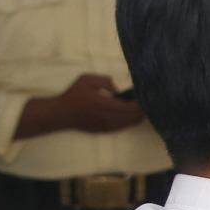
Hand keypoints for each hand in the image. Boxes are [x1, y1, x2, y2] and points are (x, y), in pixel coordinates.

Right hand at [27, 73, 145, 135]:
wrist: (61, 114)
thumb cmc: (73, 95)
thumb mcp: (86, 79)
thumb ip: (105, 80)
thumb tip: (118, 90)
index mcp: (105, 105)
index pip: (131, 107)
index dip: (141, 103)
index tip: (145, 95)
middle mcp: (109, 118)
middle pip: (134, 117)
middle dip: (143, 110)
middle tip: (148, 100)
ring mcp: (107, 126)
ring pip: (130, 123)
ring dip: (138, 116)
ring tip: (142, 106)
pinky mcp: (105, 130)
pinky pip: (124, 127)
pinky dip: (131, 121)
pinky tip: (133, 114)